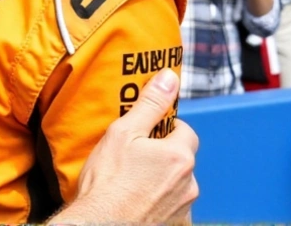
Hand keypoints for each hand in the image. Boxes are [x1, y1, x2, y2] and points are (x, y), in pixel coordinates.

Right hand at [53, 69, 197, 223]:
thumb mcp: (123, 132)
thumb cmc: (108, 182)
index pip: (185, 130)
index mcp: (179, 155)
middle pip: (181, 159)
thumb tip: (169, 78)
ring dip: (162, 180)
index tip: (146, 133)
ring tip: (132, 182)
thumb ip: (150, 104)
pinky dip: (160, 203)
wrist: (101, 223)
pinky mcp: (176, 224)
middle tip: (134, 157)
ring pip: (177, 184)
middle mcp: (189, 182)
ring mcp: (184, 207)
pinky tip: (138, 201)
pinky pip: (173, 207)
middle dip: (162, 155)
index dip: (165, 128)